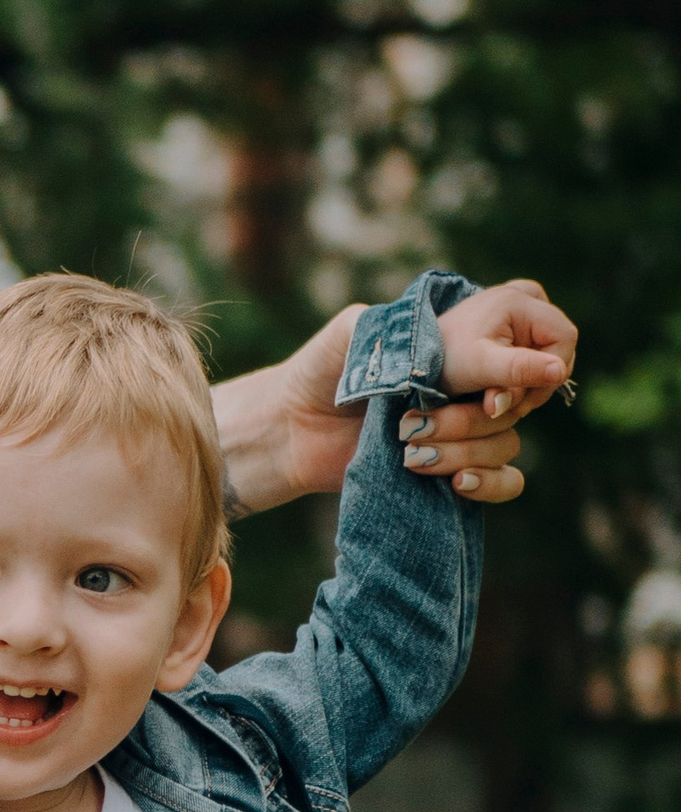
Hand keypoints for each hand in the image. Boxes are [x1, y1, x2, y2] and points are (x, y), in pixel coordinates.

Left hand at [212, 279, 575, 513]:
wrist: (287, 430)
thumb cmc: (317, 374)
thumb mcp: (352, 335)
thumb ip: (394, 327)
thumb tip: (440, 340)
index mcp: (458, 351)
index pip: (525, 351)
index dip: (517, 370)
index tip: (484, 389)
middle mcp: (468, 389)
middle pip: (516, 406)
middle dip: (471, 419)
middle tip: (411, 422)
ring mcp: (462, 433)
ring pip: (506, 444)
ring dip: (464, 450)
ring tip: (408, 450)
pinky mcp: (451, 472)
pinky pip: (505, 482)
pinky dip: (490, 484)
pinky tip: (457, 483)